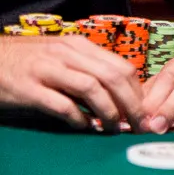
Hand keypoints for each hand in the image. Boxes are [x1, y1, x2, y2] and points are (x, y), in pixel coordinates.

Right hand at [0, 35, 144, 131]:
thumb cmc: (28, 60)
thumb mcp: (61, 55)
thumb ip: (86, 67)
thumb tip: (117, 92)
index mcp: (79, 45)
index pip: (120, 66)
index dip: (137, 90)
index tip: (144, 109)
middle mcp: (67, 53)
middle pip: (112, 77)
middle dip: (130, 103)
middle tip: (137, 123)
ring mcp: (47, 70)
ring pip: (91, 88)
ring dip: (108, 111)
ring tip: (114, 129)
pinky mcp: (29, 89)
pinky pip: (61, 104)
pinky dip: (77, 118)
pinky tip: (83, 127)